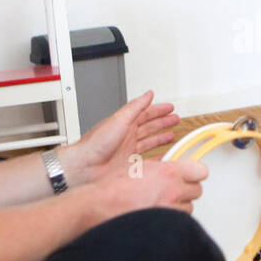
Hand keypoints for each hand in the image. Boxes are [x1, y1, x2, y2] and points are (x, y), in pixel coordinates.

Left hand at [61, 90, 179, 185]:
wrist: (85, 166)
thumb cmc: (96, 144)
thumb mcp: (119, 120)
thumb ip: (135, 107)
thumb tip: (148, 94)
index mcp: (125, 123)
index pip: (145, 113)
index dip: (158, 110)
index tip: (170, 108)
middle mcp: (127, 136)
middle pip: (149, 126)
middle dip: (162, 122)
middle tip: (174, 119)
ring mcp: (128, 150)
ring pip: (149, 141)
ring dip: (160, 137)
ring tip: (171, 135)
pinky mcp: (129, 165)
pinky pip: (147, 159)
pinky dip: (156, 157)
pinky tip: (162, 157)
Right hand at [91, 158, 207, 220]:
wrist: (100, 205)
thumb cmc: (114, 187)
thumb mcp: (140, 166)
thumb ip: (162, 167)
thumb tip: (172, 168)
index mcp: (168, 172)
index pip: (201, 171)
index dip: (195, 173)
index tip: (191, 174)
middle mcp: (173, 190)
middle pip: (197, 190)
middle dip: (186, 190)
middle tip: (174, 190)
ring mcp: (170, 209)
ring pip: (189, 208)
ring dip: (179, 206)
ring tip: (163, 204)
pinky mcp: (165, 224)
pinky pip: (178, 222)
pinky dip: (171, 220)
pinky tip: (159, 215)